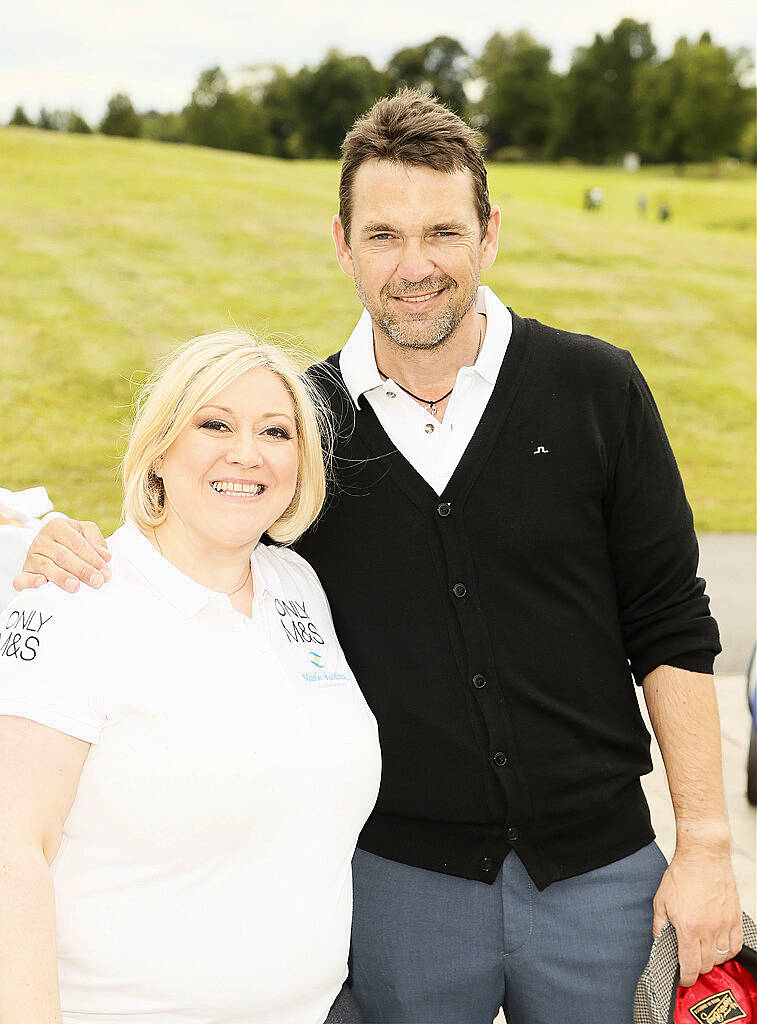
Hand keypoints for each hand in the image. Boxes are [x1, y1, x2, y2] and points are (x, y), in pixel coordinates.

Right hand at [13, 519, 110, 592]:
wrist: (50, 547)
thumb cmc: (72, 541)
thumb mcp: (85, 532)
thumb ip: (96, 540)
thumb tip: (105, 555)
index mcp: (57, 526)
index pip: (77, 544)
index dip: (93, 558)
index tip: (105, 573)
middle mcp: (41, 540)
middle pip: (64, 556)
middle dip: (83, 570)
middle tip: (97, 582)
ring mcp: (31, 556)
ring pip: (47, 566)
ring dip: (62, 577)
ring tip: (76, 587)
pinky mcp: (25, 572)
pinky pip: (22, 578)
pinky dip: (30, 582)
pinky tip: (41, 583)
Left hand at [653, 841, 741, 986]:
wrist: (703, 856)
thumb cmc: (681, 875)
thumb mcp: (660, 901)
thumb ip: (659, 926)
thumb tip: (659, 943)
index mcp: (688, 927)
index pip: (690, 966)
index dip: (685, 978)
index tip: (683, 979)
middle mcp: (708, 929)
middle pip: (706, 965)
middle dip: (696, 967)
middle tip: (690, 961)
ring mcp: (724, 924)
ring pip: (722, 957)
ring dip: (712, 959)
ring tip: (703, 950)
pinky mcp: (735, 918)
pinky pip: (735, 945)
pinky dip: (728, 951)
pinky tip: (719, 945)